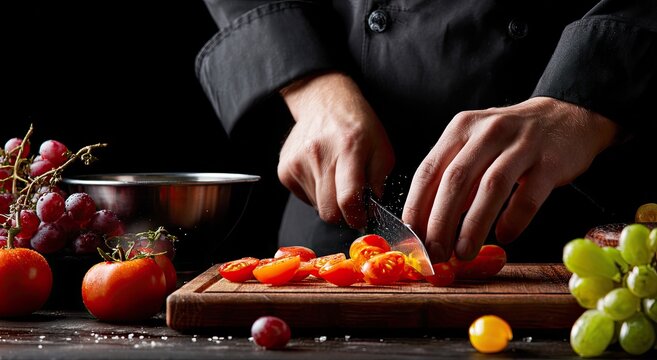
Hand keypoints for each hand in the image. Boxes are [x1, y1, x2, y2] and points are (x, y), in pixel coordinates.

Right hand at [278, 72, 394, 228]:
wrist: (324, 102)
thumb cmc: (357, 125)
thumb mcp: (382, 148)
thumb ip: (379, 180)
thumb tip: (370, 208)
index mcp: (349, 149)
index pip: (348, 198)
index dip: (357, 217)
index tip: (362, 217)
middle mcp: (319, 156)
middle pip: (329, 211)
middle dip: (343, 214)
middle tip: (350, 202)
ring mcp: (298, 163)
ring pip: (316, 206)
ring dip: (329, 201)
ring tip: (335, 178)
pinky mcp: (285, 169)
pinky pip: (303, 197)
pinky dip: (315, 193)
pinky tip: (322, 173)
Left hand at [402, 97, 618, 261]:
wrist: (566, 117)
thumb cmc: (510, 140)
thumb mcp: (475, 147)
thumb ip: (453, 179)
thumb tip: (429, 225)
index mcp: (461, 129)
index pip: (429, 171)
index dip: (416, 207)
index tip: (412, 238)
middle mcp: (488, 132)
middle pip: (456, 180)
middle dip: (440, 222)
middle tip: (435, 253)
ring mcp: (522, 145)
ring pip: (491, 187)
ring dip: (473, 225)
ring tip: (463, 253)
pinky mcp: (551, 161)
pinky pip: (529, 195)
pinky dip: (514, 219)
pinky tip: (504, 237)